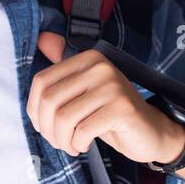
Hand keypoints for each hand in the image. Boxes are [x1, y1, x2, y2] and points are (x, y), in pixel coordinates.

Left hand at [27, 31, 184, 164]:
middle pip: (50, 100)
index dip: (34, 109)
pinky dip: (78, 144)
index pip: (41, 81)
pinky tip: (83, 145)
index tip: (43, 126)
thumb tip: (42, 38)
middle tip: (58, 142)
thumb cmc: (110, 115)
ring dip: (62, 140)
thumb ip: (62, 73)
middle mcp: (100, 67)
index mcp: (87, 59)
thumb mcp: (83, 93)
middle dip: (47, 129)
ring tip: (70, 146)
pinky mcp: (122, 108)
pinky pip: (83, 130)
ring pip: (64, 118)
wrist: (149, 131)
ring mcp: (112, 85)